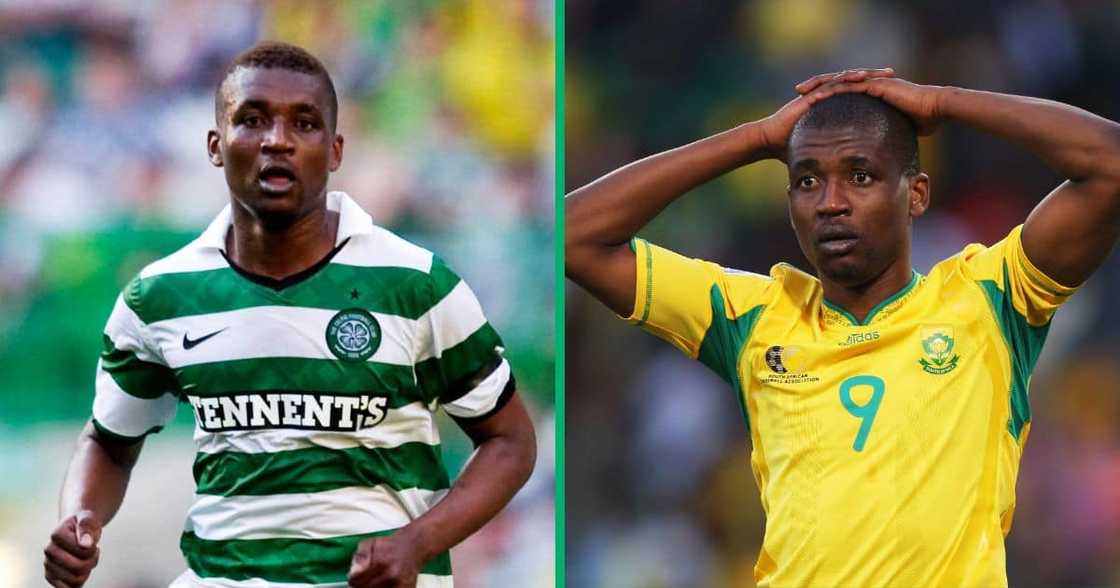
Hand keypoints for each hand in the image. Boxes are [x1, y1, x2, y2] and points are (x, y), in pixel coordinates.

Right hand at [44, 511, 101, 587]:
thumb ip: (86, 527)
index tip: (91, 541)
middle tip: (93, 551)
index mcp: (56, 535)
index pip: (83, 550)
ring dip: (87, 570)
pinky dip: (80, 581)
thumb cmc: (84, 523)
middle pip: (79, 567)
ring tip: (87, 559)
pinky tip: (82, 570)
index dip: (93, 548)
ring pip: (75, 580)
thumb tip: (85, 544)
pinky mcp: (51, 576)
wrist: (76, 528)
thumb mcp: (88, 519)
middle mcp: (49, 551)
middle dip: (92, 560)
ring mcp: (48, 565)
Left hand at [348, 533, 424, 587]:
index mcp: (380, 563)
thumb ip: (360, 557)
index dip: (354, 579)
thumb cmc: (389, 546)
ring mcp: (399, 585)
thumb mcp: (369, 543)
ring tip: (377, 580)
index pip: (356, 582)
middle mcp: (391, 576)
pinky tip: (384, 583)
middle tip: (368, 577)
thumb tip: (353, 573)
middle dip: (362, 585)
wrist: (413, 547)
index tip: (357, 576)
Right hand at [754, 69, 896, 159]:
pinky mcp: (810, 96)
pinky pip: (830, 84)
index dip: (873, 91)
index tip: (891, 90)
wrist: (770, 141)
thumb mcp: (818, 152)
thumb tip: (843, 175)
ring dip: (864, 74)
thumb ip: (830, 158)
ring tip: (881, 73)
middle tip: (893, 74)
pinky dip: (845, 80)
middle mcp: (824, 96)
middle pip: (853, 82)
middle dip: (874, 77)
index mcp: (830, 106)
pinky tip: (859, 77)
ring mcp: (817, 94)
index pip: (855, 94)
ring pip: (844, 78)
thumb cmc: (789, 147)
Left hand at [798, 71, 945, 135]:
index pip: (843, 92)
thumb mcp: (897, 131)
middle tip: (797, 94)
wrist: (937, 110)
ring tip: (801, 91)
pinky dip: (832, 89)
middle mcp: (869, 85)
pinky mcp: (876, 85)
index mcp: (871, 94)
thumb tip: (883, 154)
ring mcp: (872, 83)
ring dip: (818, 85)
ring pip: (838, 80)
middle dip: (815, 87)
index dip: (825, 97)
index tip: (808, 105)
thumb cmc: (924, 122)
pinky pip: (849, 85)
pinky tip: (818, 94)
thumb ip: (887, 137)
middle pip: (836, 83)